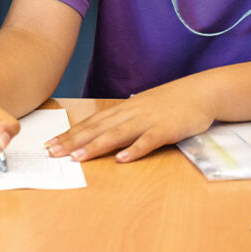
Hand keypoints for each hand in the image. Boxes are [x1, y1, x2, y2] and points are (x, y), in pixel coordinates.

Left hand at [45, 79, 215, 163]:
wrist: (200, 92)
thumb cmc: (170, 102)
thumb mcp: (142, 108)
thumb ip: (123, 120)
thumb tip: (102, 132)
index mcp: (123, 110)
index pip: (91, 122)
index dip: (70, 133)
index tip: (50, 143)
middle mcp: (131, 113)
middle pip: (98, 128)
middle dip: (73, 141)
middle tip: (52, 152)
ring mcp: (148, 120)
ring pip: (117, 134)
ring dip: (96, 146)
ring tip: (78, 157)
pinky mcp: (167, 129)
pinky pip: (149, 140)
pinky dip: (135, 150)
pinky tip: (122, 159)